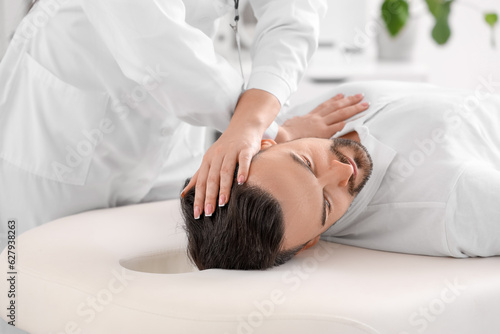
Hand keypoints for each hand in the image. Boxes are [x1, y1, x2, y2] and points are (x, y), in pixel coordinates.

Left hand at [181, 89, 280, 218]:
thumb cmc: (226, 146)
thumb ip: (198, 177)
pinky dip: (242, 170)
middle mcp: (217, 156)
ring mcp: (231, 151)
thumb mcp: (210, 160)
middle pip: (212, 178)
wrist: (244, 126)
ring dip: (224, 188)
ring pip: (226, 171)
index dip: (199, 198)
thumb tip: (183, 194)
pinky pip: (243, 160)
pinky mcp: (246, 148)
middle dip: (209, 197)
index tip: (197, 215)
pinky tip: (242, 182)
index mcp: (208, 161)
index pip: (201, 182)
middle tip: (209, 213)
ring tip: (223, 203)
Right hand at [275, 93, 368, 142]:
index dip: (334, 100)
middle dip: (349, 101)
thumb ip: (296, 123)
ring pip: (340, 113)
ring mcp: (320, 124)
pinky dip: (345, 122)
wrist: (280, 135)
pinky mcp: (321, 132)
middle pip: (336, 106)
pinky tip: (354, 119)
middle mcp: (316, 118)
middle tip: (361, 96)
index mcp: (309, 116)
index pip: (324, 106)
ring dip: (353, 108)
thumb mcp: (290, 125)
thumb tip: (295, 123)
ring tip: (365, 104)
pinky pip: (336, 126)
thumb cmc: (282, 133)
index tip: (342, 95)